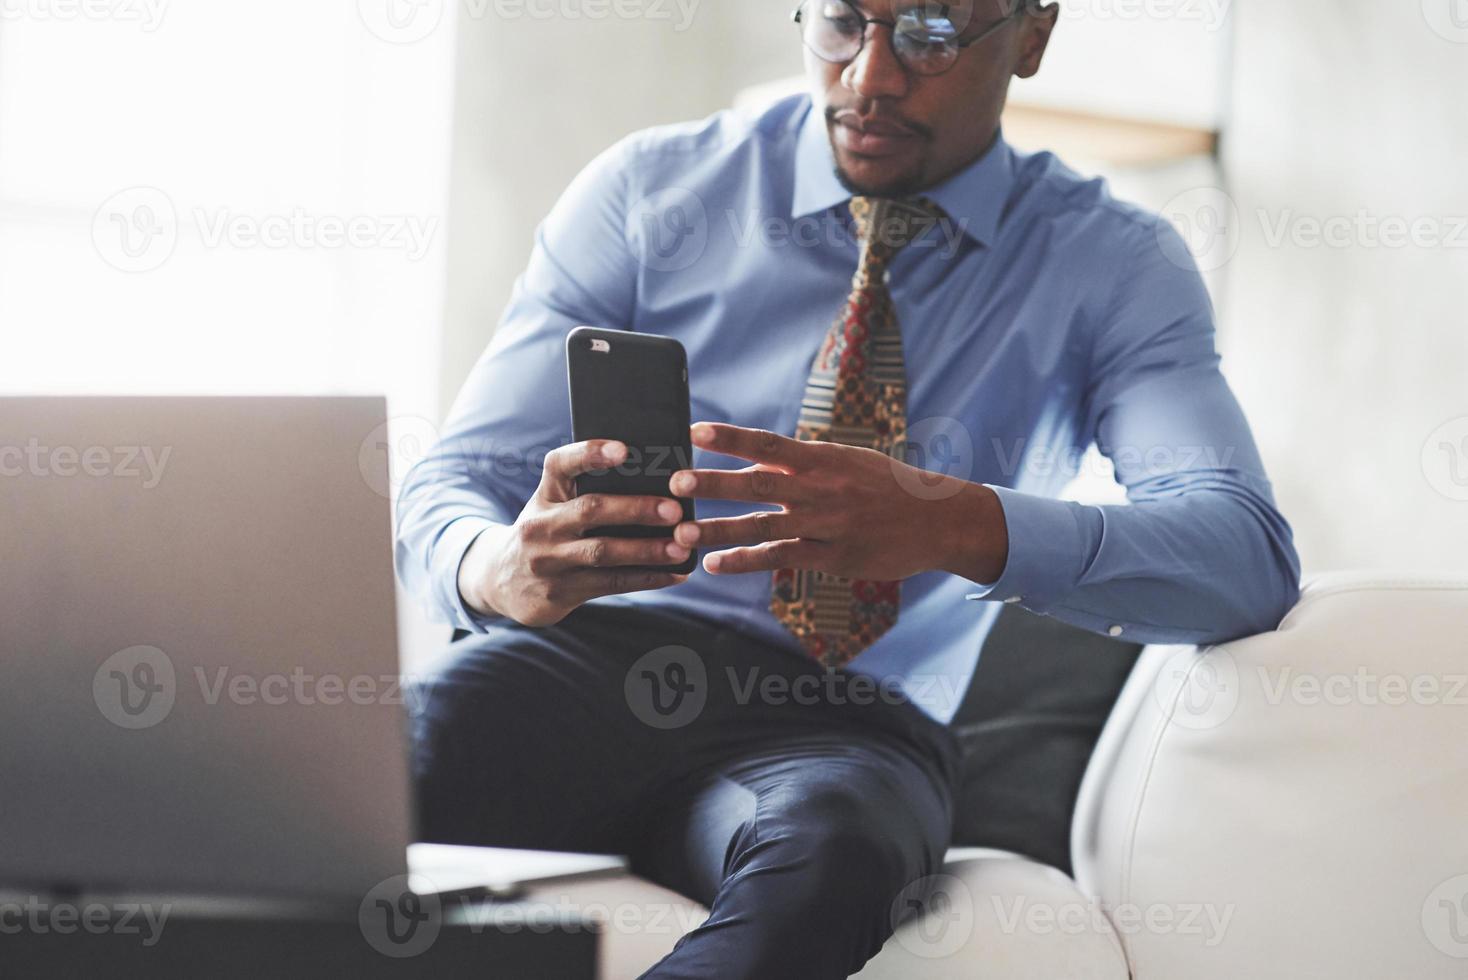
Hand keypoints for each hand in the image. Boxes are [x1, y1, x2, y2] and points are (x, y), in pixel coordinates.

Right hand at [458, 439, 690, 626]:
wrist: (500, 579)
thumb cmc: (547, 531)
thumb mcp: (554, 506)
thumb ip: (589, 492)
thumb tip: (658, 484)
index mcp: (546, 494)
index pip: (560, 465)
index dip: (590, 453)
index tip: (624, 449)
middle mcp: (542, 524)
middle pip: (591, 510)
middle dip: (636, 508)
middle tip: (675, 509)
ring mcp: (548, 560)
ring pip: (603, 553)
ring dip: (646, 550)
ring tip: (681, 547)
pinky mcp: (558, 592)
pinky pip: (609, 584)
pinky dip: (646, 578)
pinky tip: (674, 574)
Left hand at [669, 422, 1007, 582]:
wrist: (938, 520)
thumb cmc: (887, 486)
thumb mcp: (849, 462)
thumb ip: (802, 463)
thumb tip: (754, 459)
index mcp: (823, 459)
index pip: (769, 442)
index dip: (731, 437)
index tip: (696, 431)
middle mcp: (821, 489)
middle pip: (758, 483)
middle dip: (715, 483)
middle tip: (676, 482)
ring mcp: (826, 525)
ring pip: (763, 526)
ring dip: (719, 529)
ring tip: (682, 533)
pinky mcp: (832, 557)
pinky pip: (780, 558)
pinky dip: (744, 561)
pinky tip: (713, 564)